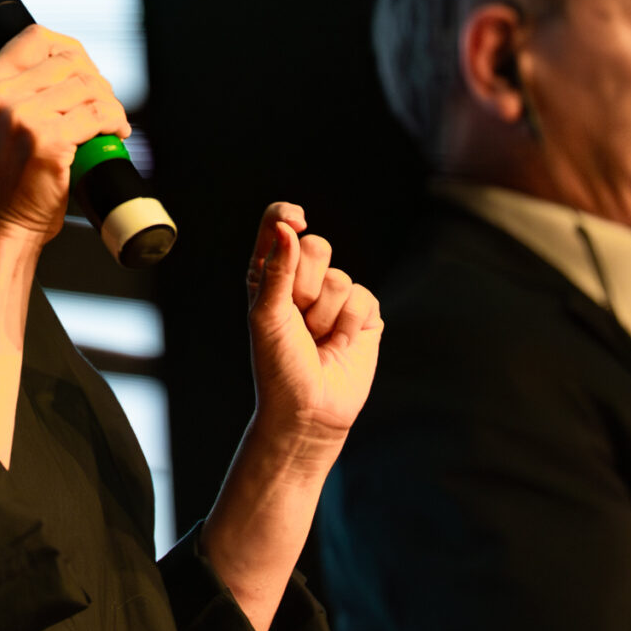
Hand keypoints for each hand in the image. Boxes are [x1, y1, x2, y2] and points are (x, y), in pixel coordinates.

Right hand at [0, 24, 129, 251]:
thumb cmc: (5, 181)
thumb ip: (21, 91)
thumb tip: (73, 67)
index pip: (36, 38)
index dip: (70, 50)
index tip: (84, 71)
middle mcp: (0, 95)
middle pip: (69, 60)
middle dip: (97, 80)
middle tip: (103, 104)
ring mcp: (22, 117)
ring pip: (89, 86)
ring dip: (111, 104)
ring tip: (110, 122)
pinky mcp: (47, 140)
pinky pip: (99, 114)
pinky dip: (116, 122)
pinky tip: (114, 133)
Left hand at [198, 202, 385, 630]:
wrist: (309, 413)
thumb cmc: (277, 369)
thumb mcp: (267, 316)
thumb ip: (276, 269)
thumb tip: (286, 228)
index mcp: (269, 277)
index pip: (279, 227)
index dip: (286, 217)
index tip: (295, 220)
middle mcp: (302, 283)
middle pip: (316, 246)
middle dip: (305, 283)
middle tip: (297, 318)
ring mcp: (334, 299)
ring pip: (340, 277)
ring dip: (325, 314)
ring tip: (317, 340)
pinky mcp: (363, 317)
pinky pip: (364, 298)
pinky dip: (350, 323)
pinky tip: (339, 345)